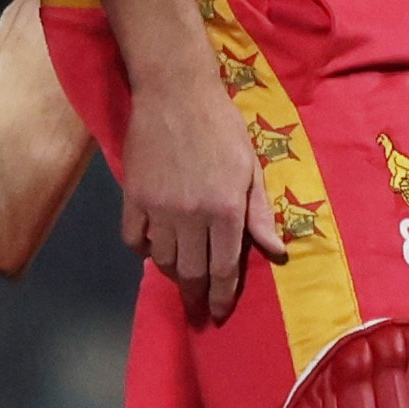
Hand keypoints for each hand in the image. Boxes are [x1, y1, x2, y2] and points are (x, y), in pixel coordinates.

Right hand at [119, 66, 287, 319]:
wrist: (176, 94)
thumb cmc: (222, 128)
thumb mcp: (250, 169)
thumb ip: (259, 214)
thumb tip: (276, 252)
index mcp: (226, 210)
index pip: (223, 268)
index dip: (221, 296)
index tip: (218, 313)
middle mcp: (192, 215)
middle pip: (190, 271)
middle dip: (195, 295)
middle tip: (196, 307)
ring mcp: (159, 207)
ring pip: (162, 259)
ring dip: (171, 273)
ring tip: (180, 275)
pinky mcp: (133, 197)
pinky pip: (134, 238)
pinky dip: (143, 249)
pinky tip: (153, 248)